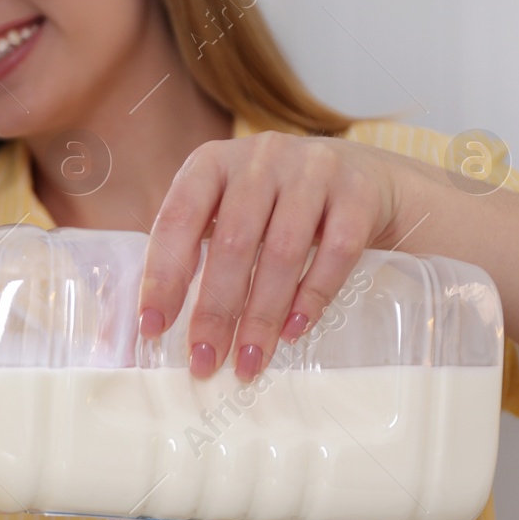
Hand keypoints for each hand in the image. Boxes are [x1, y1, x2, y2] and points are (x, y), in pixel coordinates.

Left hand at [139, 132, 433, 379]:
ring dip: (261, 316)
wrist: (365, 176)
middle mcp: (260, 158)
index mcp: (212, 163)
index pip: (177, 220)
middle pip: (233, 243)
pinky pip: (336, 252)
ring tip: (249, 360)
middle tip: (206, 361)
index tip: (153, 327)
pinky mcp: (359, 191)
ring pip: (281, 251)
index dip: (162, 276)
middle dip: (215, 311)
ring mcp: (313, 169)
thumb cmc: (277, 205)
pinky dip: (312, 297)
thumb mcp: (230, 210)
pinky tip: (294, 330)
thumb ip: (194, 252)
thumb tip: (154, 327)